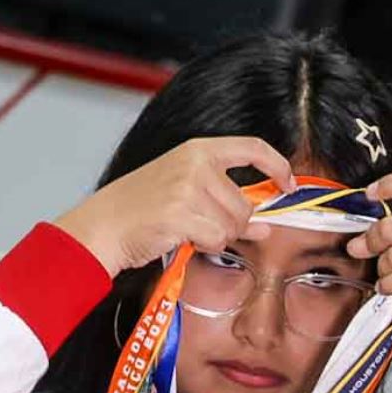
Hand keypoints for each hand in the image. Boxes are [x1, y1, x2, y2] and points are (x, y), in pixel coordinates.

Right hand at [52, 138, 296, 276]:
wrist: (104, 225)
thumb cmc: (141, 209)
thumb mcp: (185, 194)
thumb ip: (226, 203)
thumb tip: (265, 226)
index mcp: (198, 149)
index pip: (252, 147)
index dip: (277, 166)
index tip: (288, 184)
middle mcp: (195, 163)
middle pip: (246, 204)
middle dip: (233, 224)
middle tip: (202, 225)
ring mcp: (188, 187)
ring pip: (233, 225)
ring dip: (216, 236)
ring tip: (187, 229)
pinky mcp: (181, 213)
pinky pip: (216, 239)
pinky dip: (204, 245)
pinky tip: (182, 237)